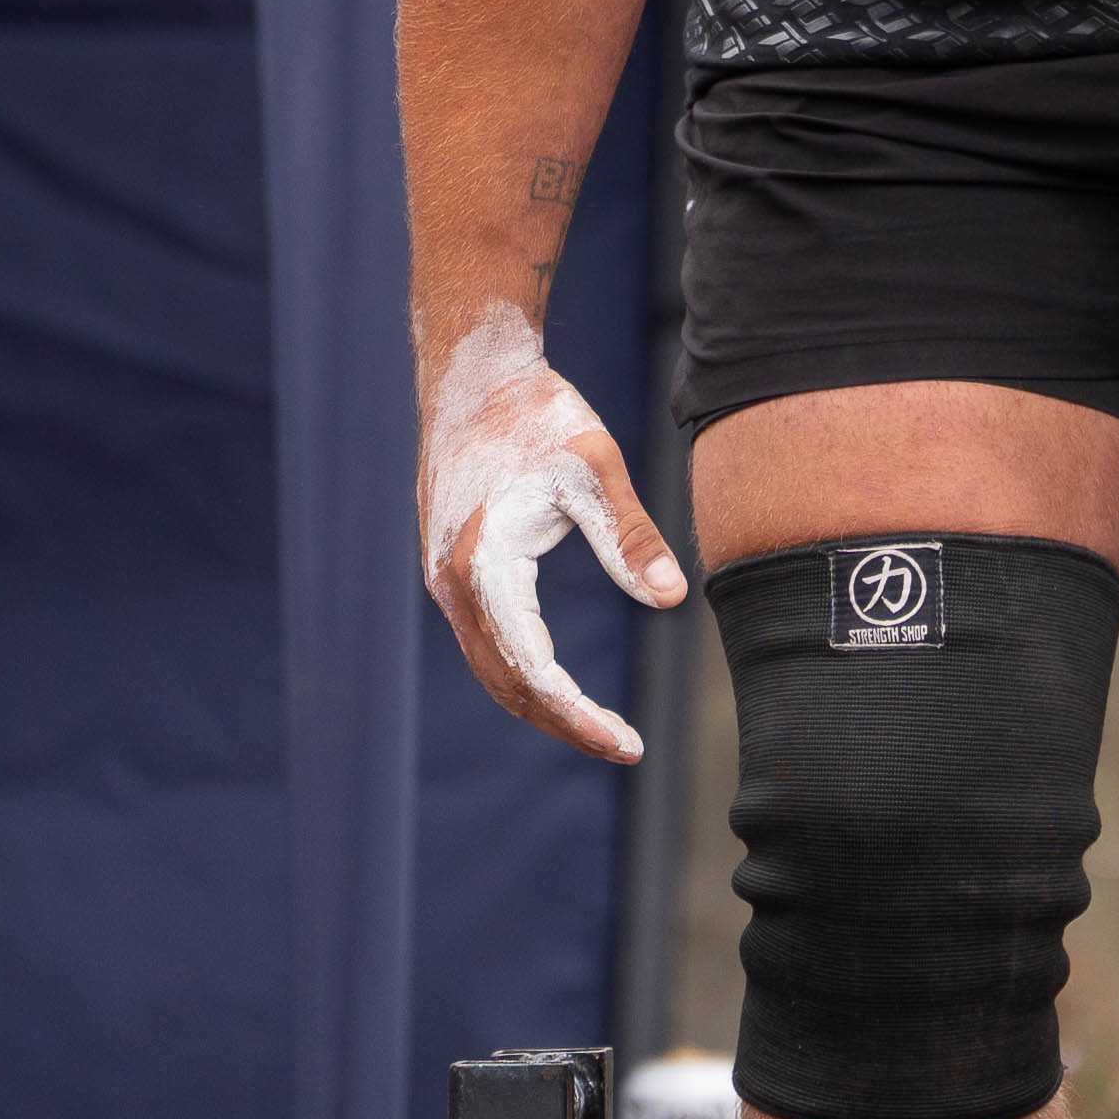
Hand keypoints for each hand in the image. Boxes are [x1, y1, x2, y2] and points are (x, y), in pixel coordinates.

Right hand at [419, 303, 685, 762]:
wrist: (473, 373)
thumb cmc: (537, 414)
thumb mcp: (595, 468)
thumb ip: (631, 537)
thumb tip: (673, 599)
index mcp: (484, 565)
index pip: (532, 671)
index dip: (579, 716)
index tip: (628, 744)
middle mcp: (452, 582)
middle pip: (506, 683)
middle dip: (564, 722)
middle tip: (624, 745)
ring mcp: (444, 578)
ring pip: (492, 667)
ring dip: (542, 703)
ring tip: (599, 727)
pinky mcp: (450, 568)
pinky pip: (485, 641)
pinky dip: (522, 672)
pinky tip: (560, 681)